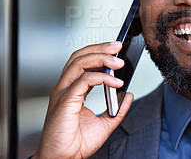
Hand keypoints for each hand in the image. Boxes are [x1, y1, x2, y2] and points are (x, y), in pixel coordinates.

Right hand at [33, 42, 133, 157]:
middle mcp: (66, 88)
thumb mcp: (106, 123)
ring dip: (101, 58)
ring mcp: (63, 93)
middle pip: (79, 56)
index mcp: (72, 90)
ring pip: (80, 63)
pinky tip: (115, 81)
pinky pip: (84, 80)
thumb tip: (127, 95)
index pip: (83, 61)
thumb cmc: (75, 144)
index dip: (98, 51)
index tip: (116, 49)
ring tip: (119, 61)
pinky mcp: (65, 100)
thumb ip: (118, 108)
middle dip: (100, 48)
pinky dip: (102, 77)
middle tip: (117, 46)